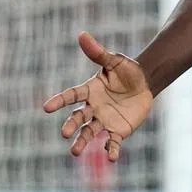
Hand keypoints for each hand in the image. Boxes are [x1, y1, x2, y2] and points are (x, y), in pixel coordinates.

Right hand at [42, 31, 153, 162]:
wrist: (145, 83)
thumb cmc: (128, 71)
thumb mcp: (115, 61)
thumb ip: (98, 52)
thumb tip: (82, 34)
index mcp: (89, 90)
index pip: (71, 96)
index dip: (59, 101)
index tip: (46, 108)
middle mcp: (93, 107)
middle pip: (78, 118)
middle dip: (71, 125)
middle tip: (65, 133)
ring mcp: (104, 120)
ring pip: (89, 132)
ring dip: (82, 142)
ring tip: (75, 152)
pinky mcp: (117, 130)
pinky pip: (112, 142)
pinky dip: (111, 150)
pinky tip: (111, 157)